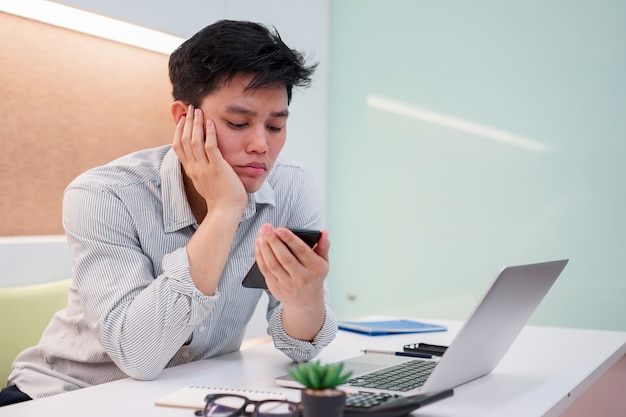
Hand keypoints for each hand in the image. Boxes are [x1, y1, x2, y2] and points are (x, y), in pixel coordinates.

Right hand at [172, 105, 246, 212]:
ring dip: (196, 124)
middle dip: (187, 123)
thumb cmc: (220, 197)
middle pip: (185, 141)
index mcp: (191, 171)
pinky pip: (211, 148)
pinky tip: (211, 122)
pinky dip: (210, 134)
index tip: (181, 119)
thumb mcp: (204, 181)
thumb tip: (200, 160)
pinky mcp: (218, 169)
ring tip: (199, 111)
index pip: (178, 147)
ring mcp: (205, 169)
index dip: (178, 131)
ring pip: (195, 142)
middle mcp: (195, 168)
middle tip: (190, 109)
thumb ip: (200, 169)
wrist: (226, 211)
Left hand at [255, 224, 329, 339]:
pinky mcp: (275, 287)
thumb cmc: (314, 275)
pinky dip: (260, 256)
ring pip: (272, 264)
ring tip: (261, 234)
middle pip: (284, 258)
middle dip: (273, 241)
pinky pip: (265, 270)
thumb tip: (324, 232)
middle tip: (266, 227)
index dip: (290, 240)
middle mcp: (301, 277)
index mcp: (315, 268)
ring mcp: (287, 284)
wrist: (306, 302)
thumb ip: (323, 246)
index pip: (301, 251)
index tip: (280, 229)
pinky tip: (258, 244)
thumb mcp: (323, 262)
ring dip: (264, 247)